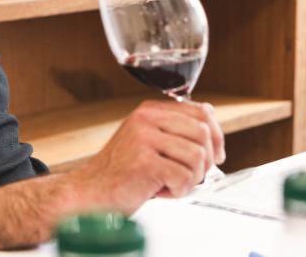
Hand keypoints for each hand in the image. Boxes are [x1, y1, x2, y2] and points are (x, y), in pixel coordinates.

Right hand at [75, 99, 225, 209]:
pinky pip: (184, 176)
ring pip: (197, 156)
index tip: (217, 154)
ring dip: (190, 179)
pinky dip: (178, 191)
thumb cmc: (119, 173)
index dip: (217, 135)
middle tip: (191, 175)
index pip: (201, 112)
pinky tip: (160, 191)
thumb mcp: (147, 141)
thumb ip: (175, 128)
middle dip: (207, 160)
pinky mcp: (145, 163)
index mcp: (149, 111)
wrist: (88, 194)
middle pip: (203, 133)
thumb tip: (210, 115)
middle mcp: (146, 120)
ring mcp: (144, 140)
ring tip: (170, 184)